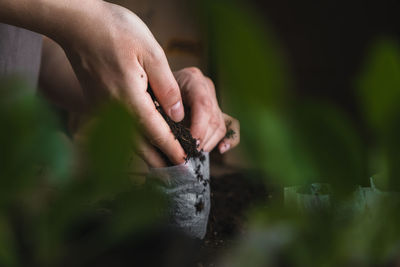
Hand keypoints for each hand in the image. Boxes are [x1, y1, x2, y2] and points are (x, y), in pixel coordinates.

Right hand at [55, 1, 187, 164]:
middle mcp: (113, 109)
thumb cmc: (114, 30)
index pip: (156, 132)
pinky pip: (117, 129)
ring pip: (126, 139)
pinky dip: (133, 139)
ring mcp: (102, 107)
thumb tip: (178, 114)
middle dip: (158, 159)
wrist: (76, 23)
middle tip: (175, 171)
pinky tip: (143, 139)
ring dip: (145, 152)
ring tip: (162, 162)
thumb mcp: (151, 52)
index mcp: (130, 98)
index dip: (172, 148)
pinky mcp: (97, 102)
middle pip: (139, 144)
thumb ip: (167, 86)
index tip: (184, 162)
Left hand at [137, 67, 239, 167]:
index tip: (191, 144)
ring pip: (220, 125)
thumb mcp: (152, 101)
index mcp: (191, 79)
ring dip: (208, 143)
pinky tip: (221, 149)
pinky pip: (232, 126)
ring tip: (193, 152)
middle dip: (202, 139)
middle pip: (213, 118)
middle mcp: (206, 86)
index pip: (203, 103)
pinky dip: (230, 139)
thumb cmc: (150, 95)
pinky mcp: (218, 110)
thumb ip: (161, 116)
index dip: (199, 127)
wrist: (153, 88)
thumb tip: (169, 142)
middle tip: (188, 152)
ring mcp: (214, 98)